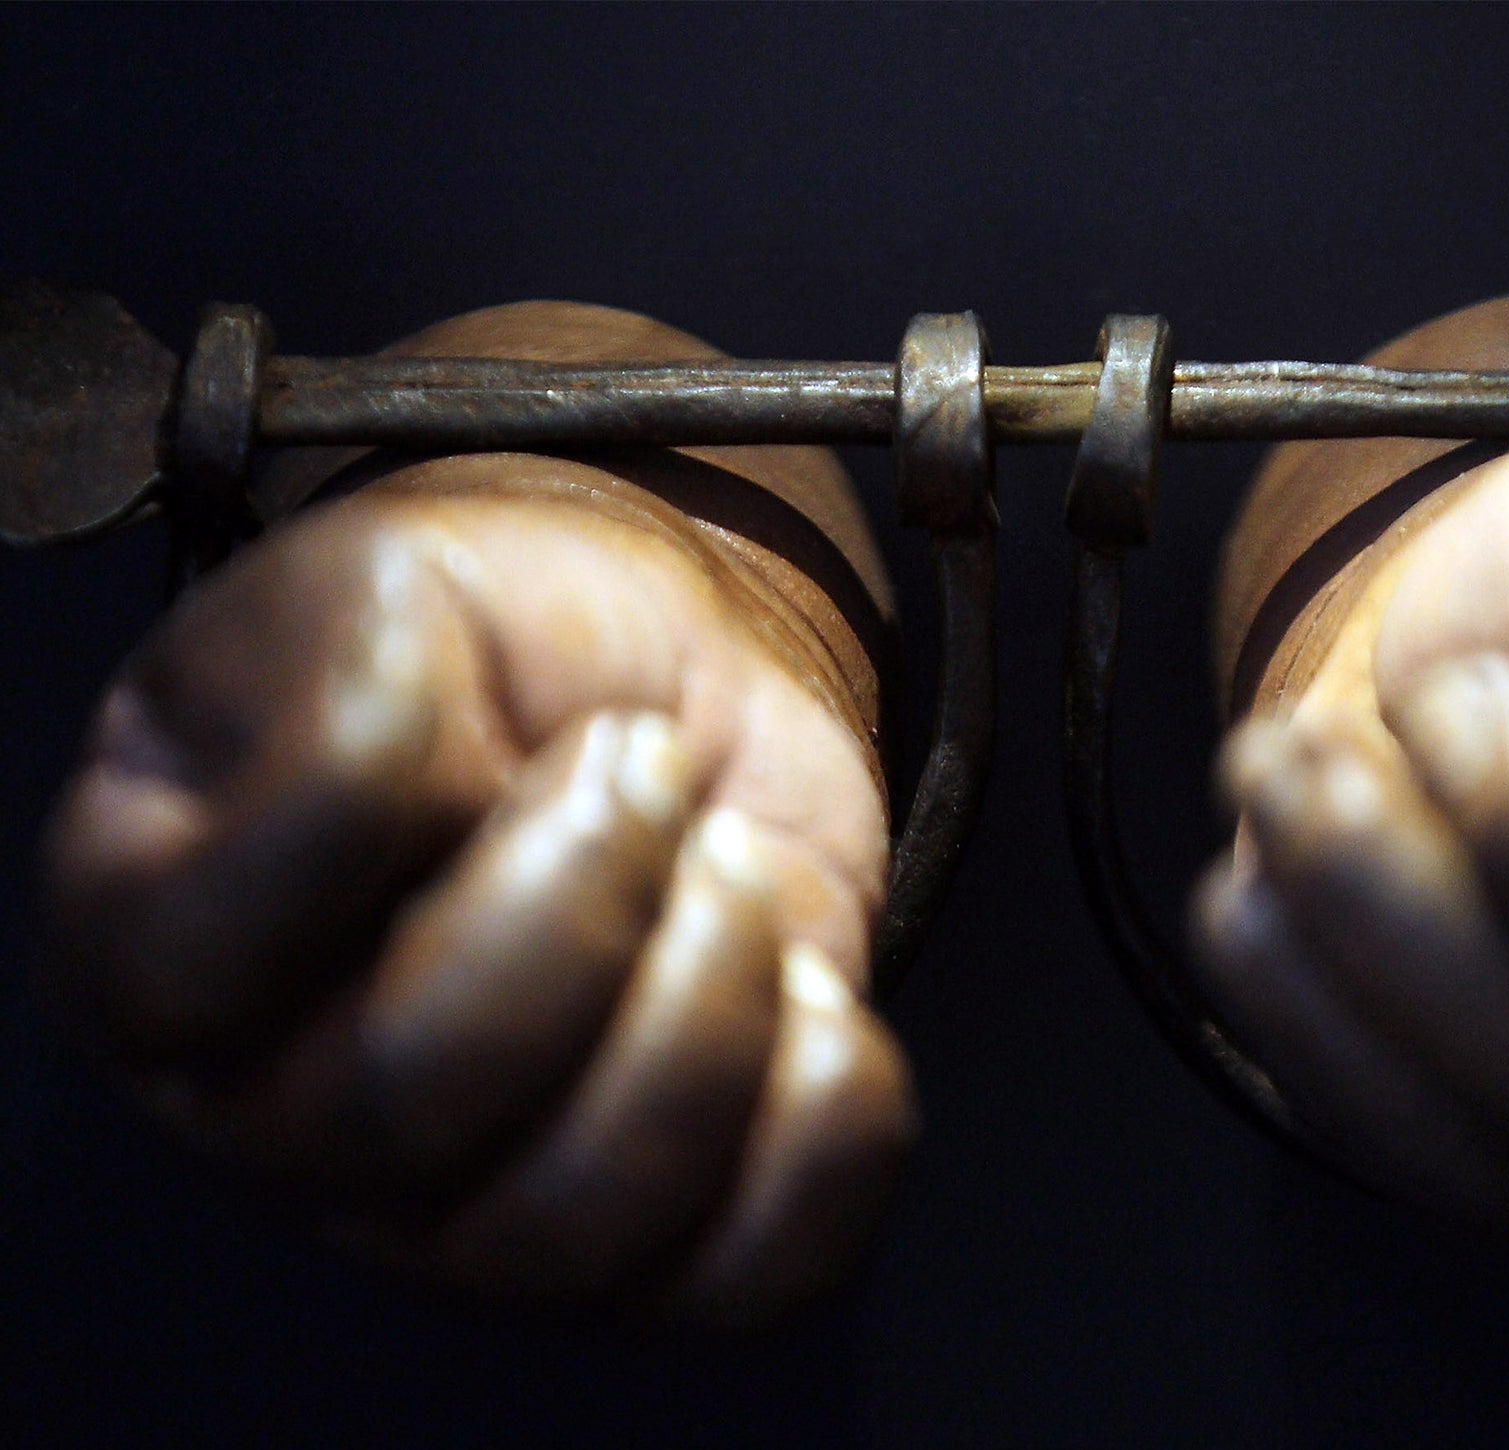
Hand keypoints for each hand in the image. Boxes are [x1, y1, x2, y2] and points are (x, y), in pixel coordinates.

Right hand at [42, 466, 912, 1325]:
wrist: (670, 702)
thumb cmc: (511, 650)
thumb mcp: (403, 583)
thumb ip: (353, 671)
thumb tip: (402, 778)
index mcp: (159, 936)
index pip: (212, 953)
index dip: (392, 802)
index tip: (501, 701)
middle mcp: (282, 1107)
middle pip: (411, 1100)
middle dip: (591, 889)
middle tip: (652, 773)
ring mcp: (458, 1206)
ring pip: (579, 1213)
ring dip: (714, 994)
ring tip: (730, 870)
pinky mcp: (644, 1234)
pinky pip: (744, 1270)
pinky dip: (822, 1122)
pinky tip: (810, 994)